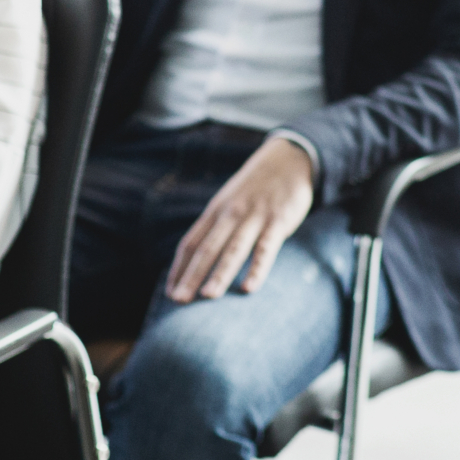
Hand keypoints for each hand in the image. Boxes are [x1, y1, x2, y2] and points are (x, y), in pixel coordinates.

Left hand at [164, 135, 318, 301]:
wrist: (288, 159)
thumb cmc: (256, 188)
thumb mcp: (230, 201)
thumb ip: (216, 227)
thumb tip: (197, 259)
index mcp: (215, 212)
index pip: (190, 243)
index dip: (179, 269)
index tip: (171, 294)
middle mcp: (230, 214)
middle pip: (207, 248)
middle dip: (192, 275)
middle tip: (180, 300)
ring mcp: (254, 217)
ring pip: (233, 249)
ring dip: (220, 273)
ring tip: (208, 296)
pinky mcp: (278, 221)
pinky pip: (265, 248)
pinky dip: (257, 268)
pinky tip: (249, 288)